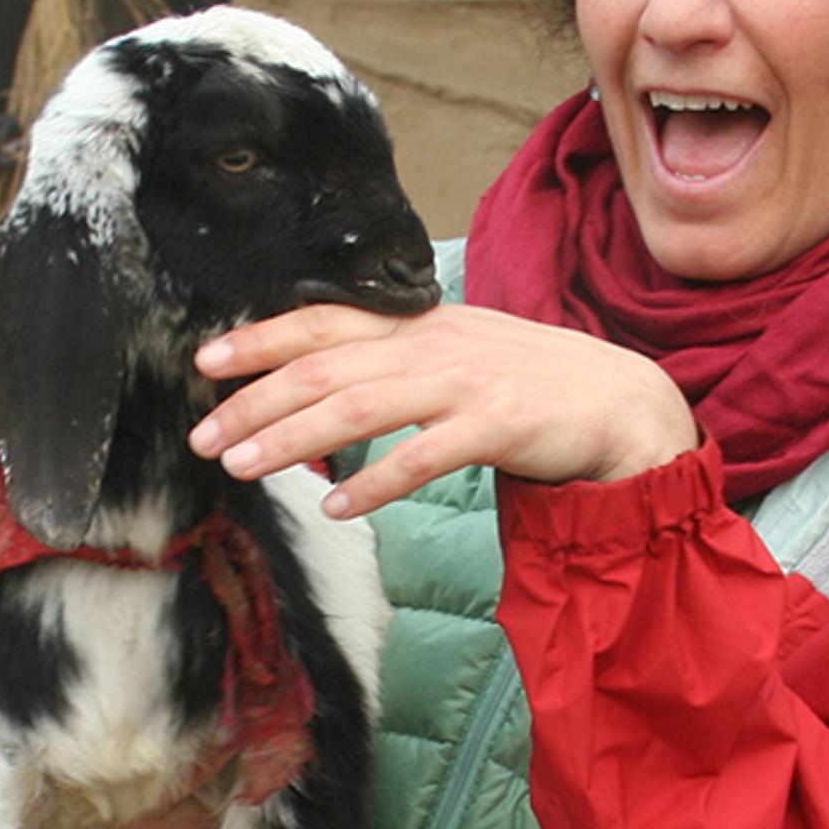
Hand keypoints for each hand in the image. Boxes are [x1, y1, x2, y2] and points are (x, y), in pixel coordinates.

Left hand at [189, 303, 700, 518]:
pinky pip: (425, 455)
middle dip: (256, 401)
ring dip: (294, 439)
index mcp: (419, 326)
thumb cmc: (531, 389)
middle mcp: (435, 345)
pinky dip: (376, 483)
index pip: (325, 321)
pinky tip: (338, 508)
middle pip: (326, 366)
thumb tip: (318, 392)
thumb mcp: (456, 358)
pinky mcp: (500, 424)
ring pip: (360, 405)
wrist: (623, 403)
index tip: (205, 362)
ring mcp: (467, 383)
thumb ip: (394, 367)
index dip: (261, 339)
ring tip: (244, 467)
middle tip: (205, 438)